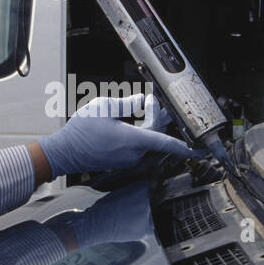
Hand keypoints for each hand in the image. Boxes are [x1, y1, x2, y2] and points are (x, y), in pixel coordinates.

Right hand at [38, 93, 199, 177]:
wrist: (64, 152)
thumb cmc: (81, 132)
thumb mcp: (104, 107)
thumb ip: (128, 103)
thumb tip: (143, 101)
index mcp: (132, 140)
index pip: (165, 142)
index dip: (184, 146)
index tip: (199, 150)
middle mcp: (133, 154)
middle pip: (157, 137)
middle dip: (159, 119)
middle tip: (152, 103)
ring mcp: (127, 161)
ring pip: (149, 144)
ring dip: (150, 128)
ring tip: (144, 109)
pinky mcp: (121, 163)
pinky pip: (139, 149)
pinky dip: (141, 137)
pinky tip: (133, 125)